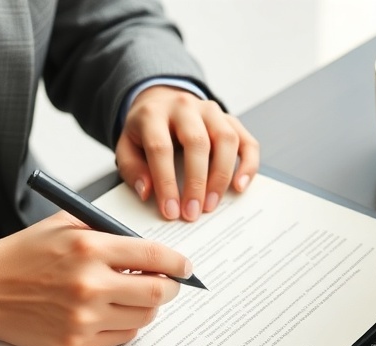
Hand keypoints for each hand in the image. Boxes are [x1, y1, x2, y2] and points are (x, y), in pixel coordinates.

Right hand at [0, 212, 189, 345]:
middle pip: (158, 293)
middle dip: (170, 288)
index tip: (184, 267)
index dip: (178, 264)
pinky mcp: (76, 342)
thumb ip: (109, 233)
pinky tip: (110, 311)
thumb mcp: (65, 225)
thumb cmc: (23, 255)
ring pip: (143, 317)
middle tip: (167, 284)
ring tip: (130, 295)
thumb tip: (152, 249)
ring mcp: (84, 317)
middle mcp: (89, 283)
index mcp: (88, 247)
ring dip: (146, 307)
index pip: (154, 258)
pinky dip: (126, 324)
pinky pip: (123, 337)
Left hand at [115, 85, 259, 220]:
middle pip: (197, 142)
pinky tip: (240, 186)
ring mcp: (211, 111)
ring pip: (226, 139)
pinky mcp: (231, 120)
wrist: (162, 103)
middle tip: (193, 213)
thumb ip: (132, 169)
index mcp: (153, 113)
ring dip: (221, 177)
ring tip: (211, 205)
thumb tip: (147, 192)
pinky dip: (248, 165)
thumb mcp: (127, 147)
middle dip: (196, 182)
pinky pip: (247, 142)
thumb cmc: (145, 133)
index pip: (161, 148)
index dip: (166, 182)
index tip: (170, 211)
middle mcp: (185, 107)